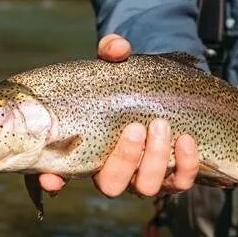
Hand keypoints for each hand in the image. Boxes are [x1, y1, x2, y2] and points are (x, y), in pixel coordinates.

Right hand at [37, 34, 198, 197]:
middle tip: (135, 127)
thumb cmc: (130, 83)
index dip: (54, 181)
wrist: (166, 94)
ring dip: (153, 159)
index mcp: (87, 150)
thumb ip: (111, 51)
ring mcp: (143, 178)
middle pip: (111, 185)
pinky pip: (179, 183)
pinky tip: (186, 139)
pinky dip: (185, 164)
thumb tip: (118, 49)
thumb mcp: (116, 65)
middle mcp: (113, 171)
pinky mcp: (173, 177)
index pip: (60, 175)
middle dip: (124, 159)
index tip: (52, 179)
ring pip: (146, 187)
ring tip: (160, 125)